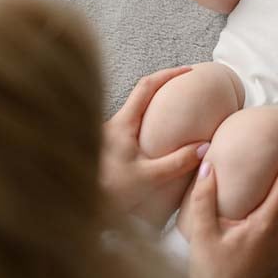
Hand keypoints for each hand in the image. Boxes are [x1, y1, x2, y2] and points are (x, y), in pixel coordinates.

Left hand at [99, 66, 208, 213]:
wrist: (73, 207)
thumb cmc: (107, 193)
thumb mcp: (148, 178)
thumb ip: (178, 162)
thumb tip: (204, 146)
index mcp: (122, 123)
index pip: (146, 86)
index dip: (169, 74)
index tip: (189, 71)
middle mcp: (111, 124)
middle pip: (139, 96)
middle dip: (163, 89)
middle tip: (184, 90)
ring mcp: (106, 136)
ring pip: (132, 114)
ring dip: (153, 110)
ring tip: (174, 116)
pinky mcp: (103, 149)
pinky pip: (127, 129)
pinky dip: (145, 126)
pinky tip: (155, 142)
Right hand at [187, 131, 277, 277]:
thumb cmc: (216, 277)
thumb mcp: (203, 236)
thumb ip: (204, 199)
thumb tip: (207, 168)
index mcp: (268, 223)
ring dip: (273, 193)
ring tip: (261, 178)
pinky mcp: (274, 259)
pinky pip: (274, 228)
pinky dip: (267, 212)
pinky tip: (250, 213)